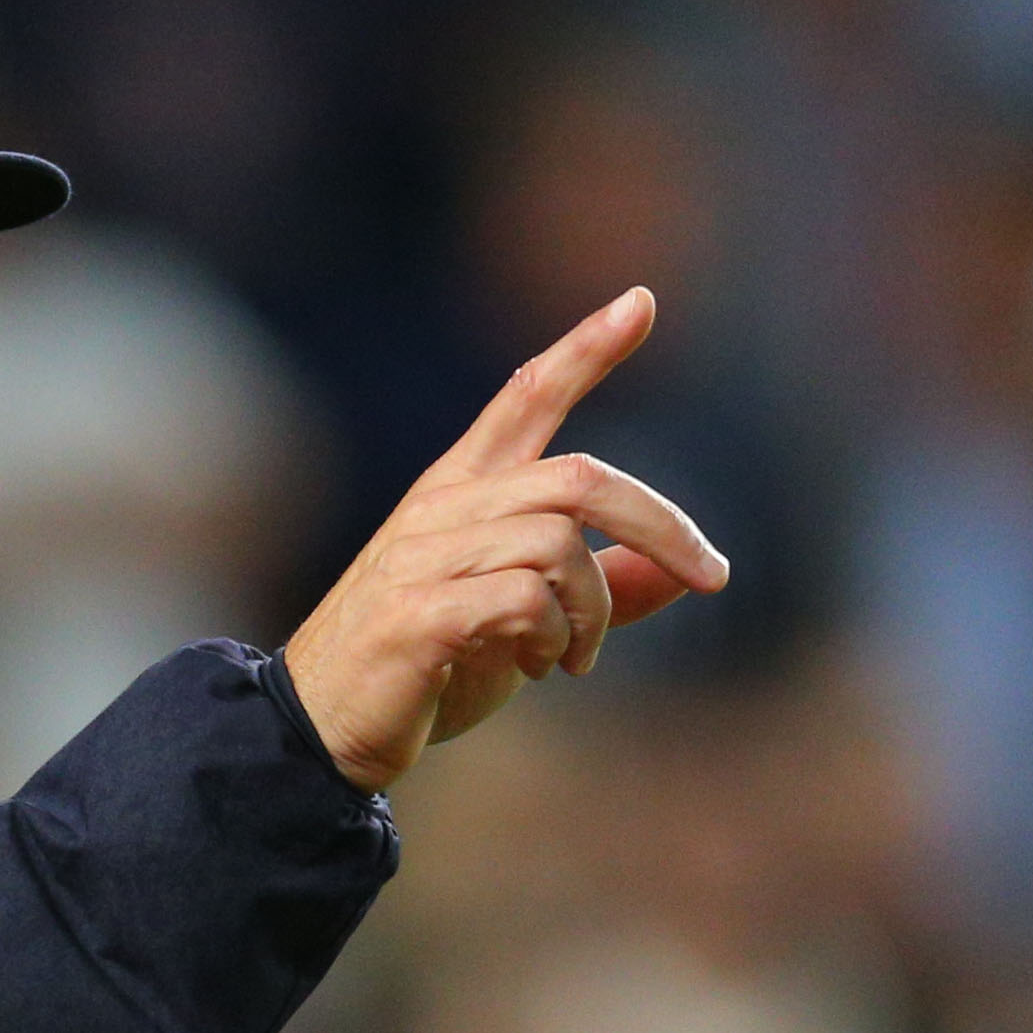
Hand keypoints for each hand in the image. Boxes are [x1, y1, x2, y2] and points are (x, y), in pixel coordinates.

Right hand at [276, 288, 726, 789]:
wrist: (321, 731)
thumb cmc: (426, 672)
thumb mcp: (524, 625)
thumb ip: (601, 594)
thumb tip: (687, 572)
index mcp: (459, 492)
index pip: (525, 397)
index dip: (585, 348)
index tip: (640, 301)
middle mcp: (441, 508)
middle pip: (578, 478)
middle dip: (663, 525)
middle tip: (712, 577)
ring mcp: (423, 557)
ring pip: (559, 544)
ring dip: (595, 611)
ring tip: (575, 658)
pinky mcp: (418, 613)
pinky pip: (524, 600)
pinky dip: (553, 638)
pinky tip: (539, 666)